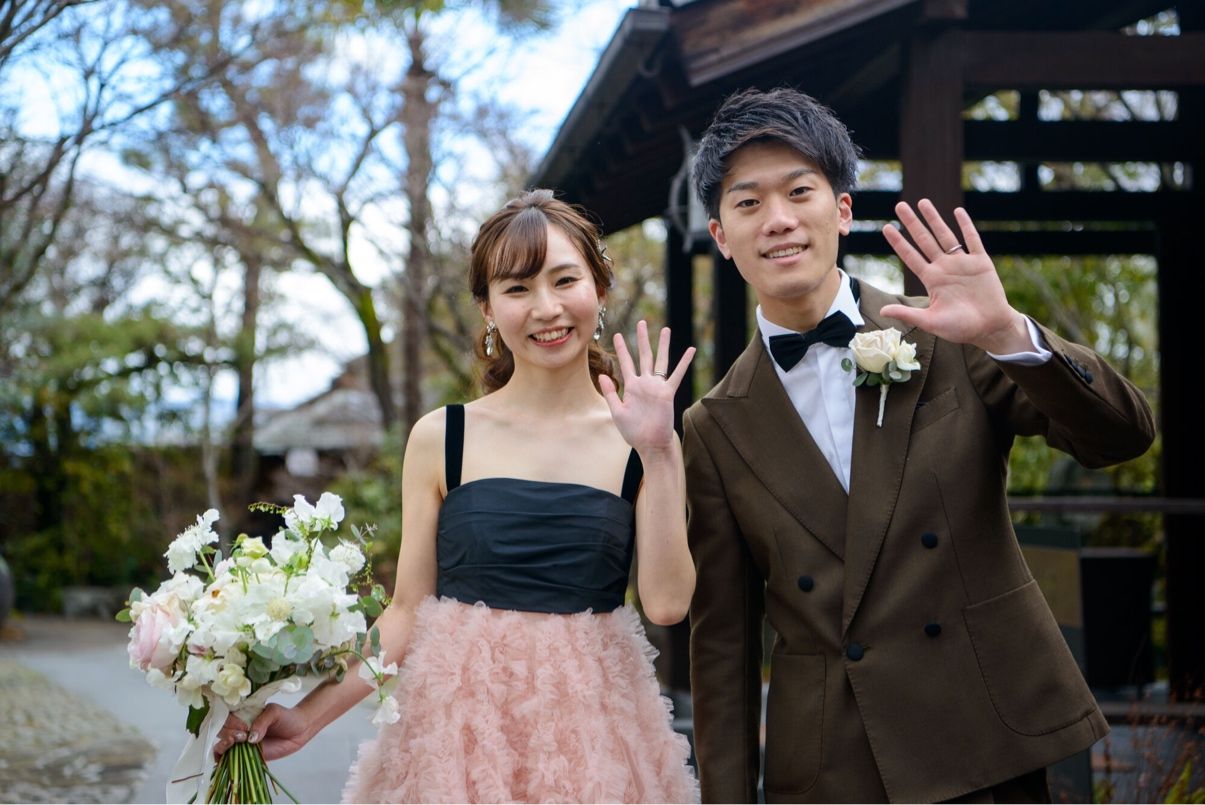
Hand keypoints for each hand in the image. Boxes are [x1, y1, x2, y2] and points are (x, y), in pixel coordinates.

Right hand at [213, 704, 309, 761]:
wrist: (299, 731)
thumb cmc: (286, 718)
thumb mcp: (274, 713)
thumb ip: (262, 722)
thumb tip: (250, 738)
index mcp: (243, 714)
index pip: (226, 717)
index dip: (231, 722)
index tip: (243, 726)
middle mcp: (238, 728)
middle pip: (221, 731)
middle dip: (228, 733)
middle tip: (243, 735)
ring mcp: (241, 742)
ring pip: (221, 744)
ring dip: (224, 745)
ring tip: (237, 743)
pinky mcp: (245, 755)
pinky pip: (228, 758)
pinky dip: (221, 759)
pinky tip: (224, 759)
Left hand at [598, 320, 694, 453]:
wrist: (649, 444)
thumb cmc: (633, 432)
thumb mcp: (617, 412)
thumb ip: (610, 393)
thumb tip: (603, 374)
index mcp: (631, 387)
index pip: (625, 363)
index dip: (621, 348)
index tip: (617, 334)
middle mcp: (645, 383)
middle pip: (643, 356)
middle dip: (642, 339)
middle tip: (641, 322)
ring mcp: (657, 387)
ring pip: (661, 360)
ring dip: (663, 345)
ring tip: (665, 329)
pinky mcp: (667, 393)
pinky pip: (677, 375)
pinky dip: (684, 362)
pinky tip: (691, 350)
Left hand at [880, 199, 1031, 353]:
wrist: (990, 328)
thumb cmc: (960, 328)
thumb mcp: (930, 322)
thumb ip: (907, 314)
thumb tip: (881, 311)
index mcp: (932, 280)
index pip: (910, 256)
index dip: (898, 242)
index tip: (886, 227)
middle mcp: (944, 267)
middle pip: (924, 240)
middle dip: (912, 223)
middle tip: (899, 206)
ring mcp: (962, 263)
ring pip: (945, 236)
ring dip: (934, 219)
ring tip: (922, 202)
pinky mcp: (981, 262)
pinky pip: (972, 240)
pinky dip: (966, 226)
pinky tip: (957, 212)